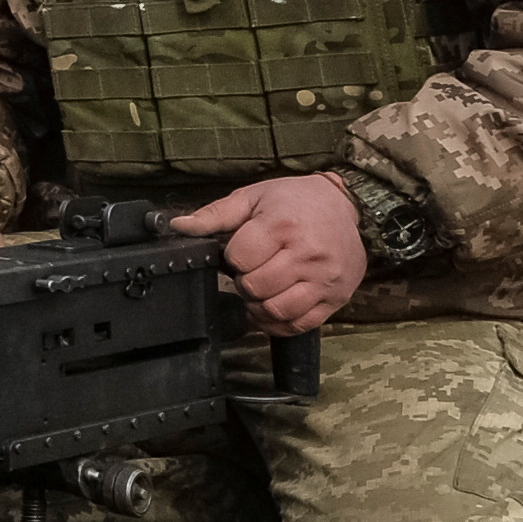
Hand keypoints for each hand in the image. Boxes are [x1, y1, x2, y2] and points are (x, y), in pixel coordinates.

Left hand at [174, 173, 366, 335]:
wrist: (343, 205)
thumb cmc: (294, 200)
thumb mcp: (252, 197)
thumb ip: (214, 215)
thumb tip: (179, 226)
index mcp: (283, 226)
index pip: (240, 259)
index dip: (232, 258)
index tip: (241, 252)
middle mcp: (308, 255)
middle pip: (255, 287)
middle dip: (244, 282)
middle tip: (250, 271)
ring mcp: (325, 279)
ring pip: (276, 310)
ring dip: (258, 306)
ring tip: (260, 290)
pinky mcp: (336, 298)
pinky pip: (300, 324)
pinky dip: (279, 323)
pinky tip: (272, 307)